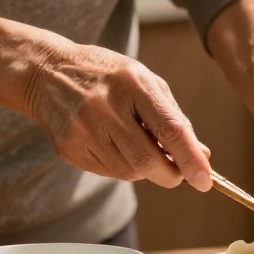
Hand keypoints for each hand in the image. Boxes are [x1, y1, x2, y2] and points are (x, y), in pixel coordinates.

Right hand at [21, 40, 212, 190]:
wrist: (48, 73)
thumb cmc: (108, 77)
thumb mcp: (146, 82)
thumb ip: (174, 118)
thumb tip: (202, 155)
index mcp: (133, 84)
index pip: (169, 130)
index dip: (190, 159)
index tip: (205, 180)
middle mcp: (106, 108)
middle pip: (147, 161)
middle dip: (171, 174)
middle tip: (179, 172)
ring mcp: (83, 130)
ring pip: (129, 173)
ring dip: (146, 170)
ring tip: (140, 146)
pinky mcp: (69, 149)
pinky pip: (109, 173)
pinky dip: (123, 167)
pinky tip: (116, 146)